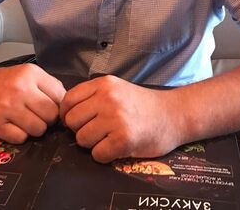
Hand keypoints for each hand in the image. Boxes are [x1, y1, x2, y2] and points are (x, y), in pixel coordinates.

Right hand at [0, 62, 65, 143]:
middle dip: (48, 120)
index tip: (51, 108)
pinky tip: (12, 126)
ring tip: (24, 121)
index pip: (61, 97)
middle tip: (38, 116)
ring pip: (38, 129)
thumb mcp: (26, 74)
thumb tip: (67, 103)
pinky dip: (19, 136)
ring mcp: (7, 107)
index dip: (59, 106)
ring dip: (34, 129)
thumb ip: (47, 86)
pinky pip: (21, 138)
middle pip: (52, 115)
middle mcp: (20, 89)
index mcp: (31, 73)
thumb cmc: (2, 81)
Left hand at [59, 75, 183, 162]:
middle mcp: (108, 98)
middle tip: (98, 131)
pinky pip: (97, 154)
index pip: (68, 100)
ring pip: (82, 139)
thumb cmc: (143, 104)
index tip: (78, 120)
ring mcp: (116, 118)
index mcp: (104, 84)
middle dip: (80, 130)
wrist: (174, 115)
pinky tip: (118, 147)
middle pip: (71, 121)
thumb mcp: (117, 89)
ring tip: (110, 138)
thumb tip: (65, 112)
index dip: (68, 114)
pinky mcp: (124, 139)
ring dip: (93, 144)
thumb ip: (93, 96)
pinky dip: (105, 155)